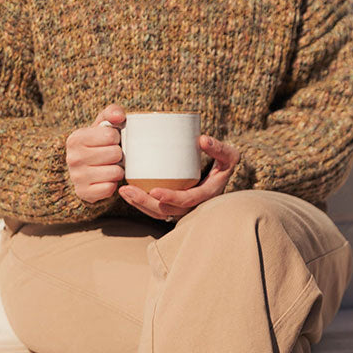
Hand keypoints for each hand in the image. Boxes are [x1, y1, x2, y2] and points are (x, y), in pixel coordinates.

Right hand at [66, 103, 126, 203]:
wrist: (81, 173)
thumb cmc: (96, 146)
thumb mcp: (101, 126)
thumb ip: (111, 113)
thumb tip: (119, 117)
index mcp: (76, 138)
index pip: (111, 135)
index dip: (116, 138)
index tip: (110, 142)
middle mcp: (73, 158)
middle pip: (115, 154)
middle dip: (118, 155)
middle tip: (112, 157)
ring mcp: (77, 177)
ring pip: (116, 172)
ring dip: (118, 170)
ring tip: (110, 167)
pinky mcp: (84, 193)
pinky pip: (110, 189)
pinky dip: (113, 185)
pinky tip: (106, 180)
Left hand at [118, 134, 241, 222]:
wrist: (223, 174)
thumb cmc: (225, 163)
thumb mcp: (229, 156)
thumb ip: (219, 147)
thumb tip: (202, 139)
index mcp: (206, 196)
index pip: (187, 201)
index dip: (171, 198)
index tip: (154, 191)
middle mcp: (193, 207)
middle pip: (166, 211)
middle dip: (144, 203)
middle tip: (127, 189)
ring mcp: (182, 208)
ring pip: (158, 212)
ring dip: (139, 204)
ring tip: (123, 190)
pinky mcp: (173, 205)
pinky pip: (156, 209)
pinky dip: (141, 203)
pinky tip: (128, 192)